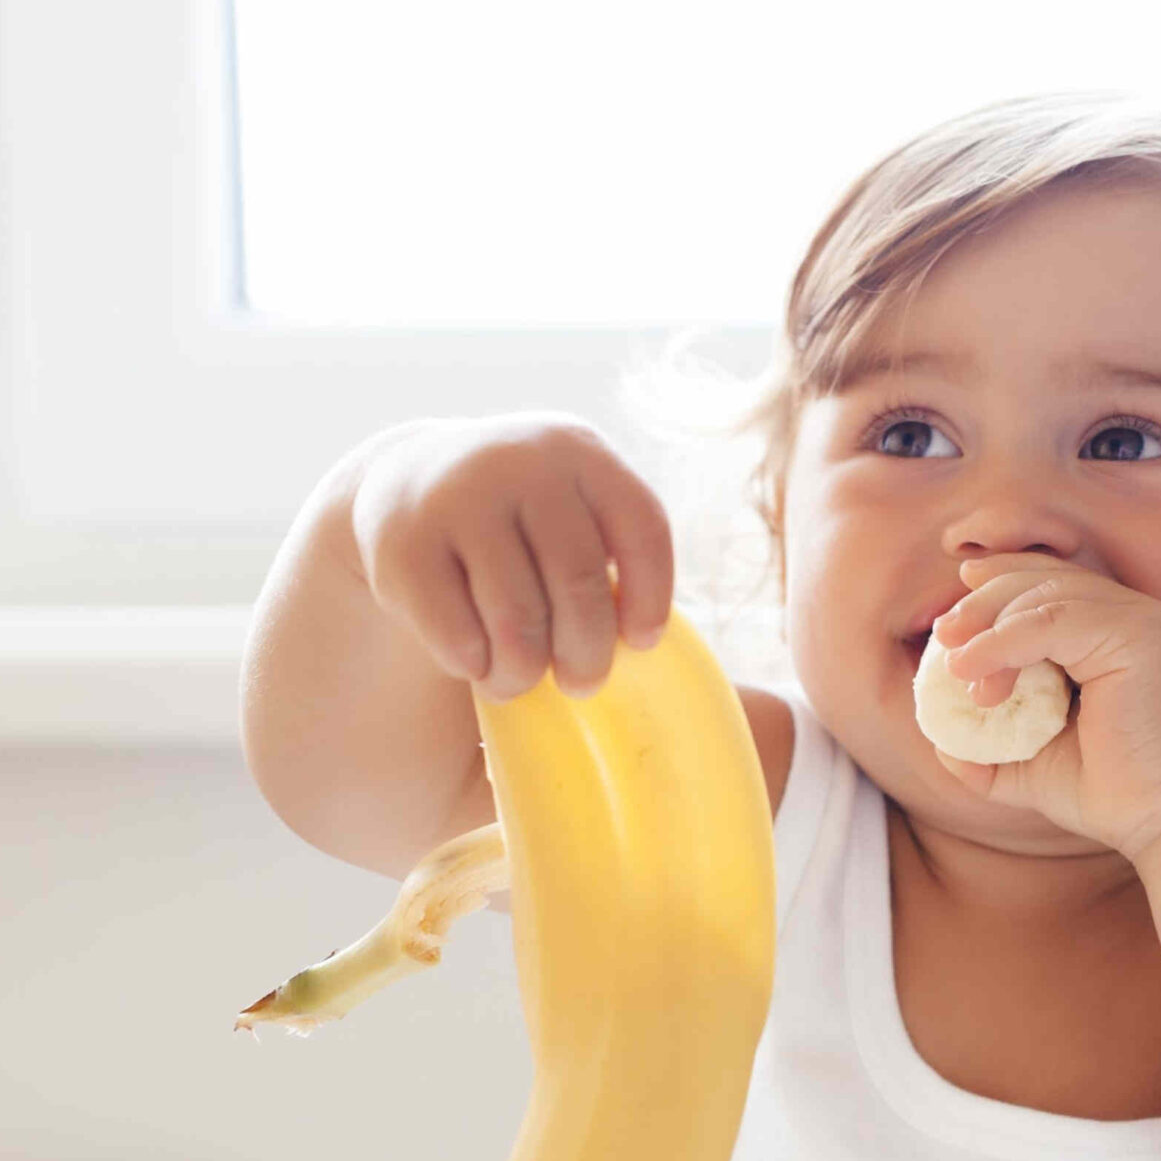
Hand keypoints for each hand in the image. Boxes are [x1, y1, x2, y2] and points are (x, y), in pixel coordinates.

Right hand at [344, 413, 676, 700]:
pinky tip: (477, 664)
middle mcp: (522, 462)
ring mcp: (458, 498)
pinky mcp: (402, 543)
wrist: (409, 481)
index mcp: (583, 453)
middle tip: (583, 683)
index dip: (652, 596)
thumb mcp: (575, 512)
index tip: (640, 644)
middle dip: (588, 652)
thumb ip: (626, 562)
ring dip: (525, 670)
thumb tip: (759, 706)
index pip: (642, 527)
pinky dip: (474, 665)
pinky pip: (456, 633)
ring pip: (517, 616)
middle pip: (580, 581)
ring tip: (523, 682)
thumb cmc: (524, 524)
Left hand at [927, 553, 1160, 853]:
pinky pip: (1053, 619)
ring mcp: (1141, 621)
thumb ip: (993, 751)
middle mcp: (1136, 617)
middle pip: (1046, 579)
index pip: (1056, 584)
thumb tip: (942, 744)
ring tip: (956, 668)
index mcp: (1122, 635)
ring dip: (989, 625)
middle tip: (943, 636)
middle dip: (985, 600)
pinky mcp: (1138, 636)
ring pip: (1046, 594)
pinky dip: (1004, 640)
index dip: (1002, 581)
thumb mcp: (1038, 766)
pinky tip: (972, 670)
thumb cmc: (1116, 797)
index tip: (956, 605)